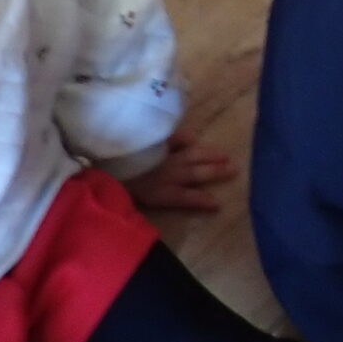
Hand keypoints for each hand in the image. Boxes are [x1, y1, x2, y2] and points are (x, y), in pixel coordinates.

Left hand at [120, 132, 236, 212]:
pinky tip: (193, 139)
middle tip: (235, 169)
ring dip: (210, 156)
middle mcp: (168, 174)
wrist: (107, 163)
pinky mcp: (157, 142)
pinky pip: (175, 139)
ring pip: (193, 156)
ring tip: (226, 155)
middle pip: (197, 174)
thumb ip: (150, 200)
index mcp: (161, 193)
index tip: (218, 203)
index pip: (187, 198)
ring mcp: (165, 156)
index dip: (203, 200)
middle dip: (216, 172)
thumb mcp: (131, 201)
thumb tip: (160, 198)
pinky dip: (185, 139)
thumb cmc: (116, 187)